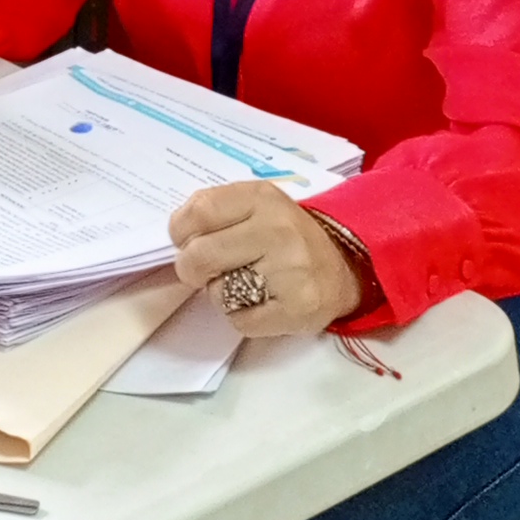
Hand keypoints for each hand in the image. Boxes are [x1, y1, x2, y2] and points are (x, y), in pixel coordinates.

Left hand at [167, 178, 361, 342]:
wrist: (342, 266)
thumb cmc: (285, 236)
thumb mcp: (255, 207)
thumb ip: (215, 212)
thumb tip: (177, 236)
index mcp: (262, 198)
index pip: (197, 212)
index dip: (180, 232)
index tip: (188, 240)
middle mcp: (278, 230)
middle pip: (199, 256)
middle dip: (192, 269)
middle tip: (206, 271)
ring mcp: (290, 271)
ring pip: (218, 292)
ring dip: (221, 294)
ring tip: (243, 284)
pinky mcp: (297, 309)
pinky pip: (240, 320)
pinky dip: (242, 317)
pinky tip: (261, 303)